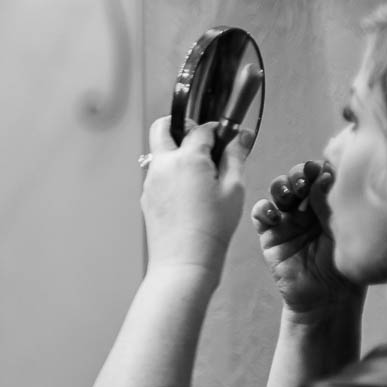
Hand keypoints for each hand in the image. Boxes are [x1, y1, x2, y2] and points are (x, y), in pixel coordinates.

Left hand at [141, 116, 249, 278]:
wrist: (184, 261)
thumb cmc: (212, 228)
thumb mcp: (234, 189)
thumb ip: (236, 156)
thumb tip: (240, 136)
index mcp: (186, 158)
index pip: (201, 128)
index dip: (217, 129)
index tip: (228, 137)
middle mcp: (162, 165)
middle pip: (163, 127)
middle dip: (181, 125)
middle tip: (201, 140)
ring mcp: (150, 181)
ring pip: (159, 153)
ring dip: (176, 152)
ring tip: (201, 173)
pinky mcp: (147, 197)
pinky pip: (158, 175)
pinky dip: (172, 173)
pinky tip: (190, 193)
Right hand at [251, 160, 360, 314]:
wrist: (327, 299)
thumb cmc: (344, 266)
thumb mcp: (343, 231)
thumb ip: (330, 203)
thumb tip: (323, 174)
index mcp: (330, 204)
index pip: (321, 175)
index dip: (319, 167)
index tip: (323, 168)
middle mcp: (308, 208)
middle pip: (297, 177)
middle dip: (299, 174)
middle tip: (305, 179)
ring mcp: (288, 220)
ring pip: (277, 190)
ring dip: (281, 186)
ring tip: (290, 194)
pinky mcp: (270, 235)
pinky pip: (260, 214)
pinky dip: (263, 209)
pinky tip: (275, 215)